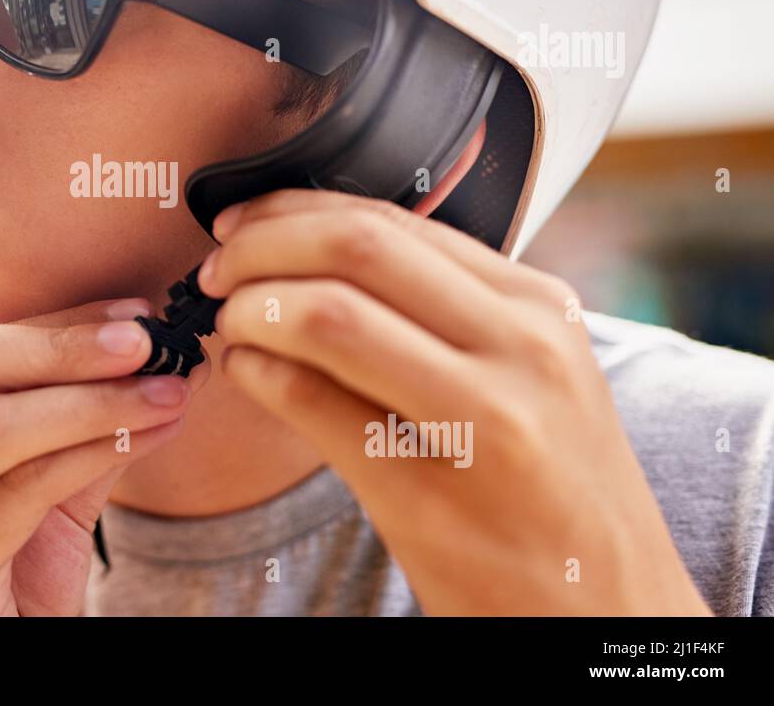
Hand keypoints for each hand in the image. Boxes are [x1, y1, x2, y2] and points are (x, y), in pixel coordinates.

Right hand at [0, 298, 201, 614]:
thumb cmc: (6, 588)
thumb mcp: (41, 495)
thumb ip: (80, 429)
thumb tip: (156, 363)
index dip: (48, 322)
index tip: (129, 312)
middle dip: (57, 345)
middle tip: (143, 340)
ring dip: (92, 401)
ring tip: (167, 390)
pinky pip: (18, 493)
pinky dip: (90, 453)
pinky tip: (148, 435)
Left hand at [198, 189, 709, 615]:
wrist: (610, 615)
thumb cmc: (555, 491)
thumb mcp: (532, 376)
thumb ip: (446, 311)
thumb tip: (312, 258)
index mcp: (538, 307)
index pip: (392, 220)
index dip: (295, 211)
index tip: (242, 223)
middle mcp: (521, 347)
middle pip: (355, 247)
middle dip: (260, 247)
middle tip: (217, 271)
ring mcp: (483, 420)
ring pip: (329, 314)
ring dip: (251, 308)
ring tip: (226, 323)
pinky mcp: (431, 495)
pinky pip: (313, 403)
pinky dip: (256, 372)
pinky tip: (242, 373)